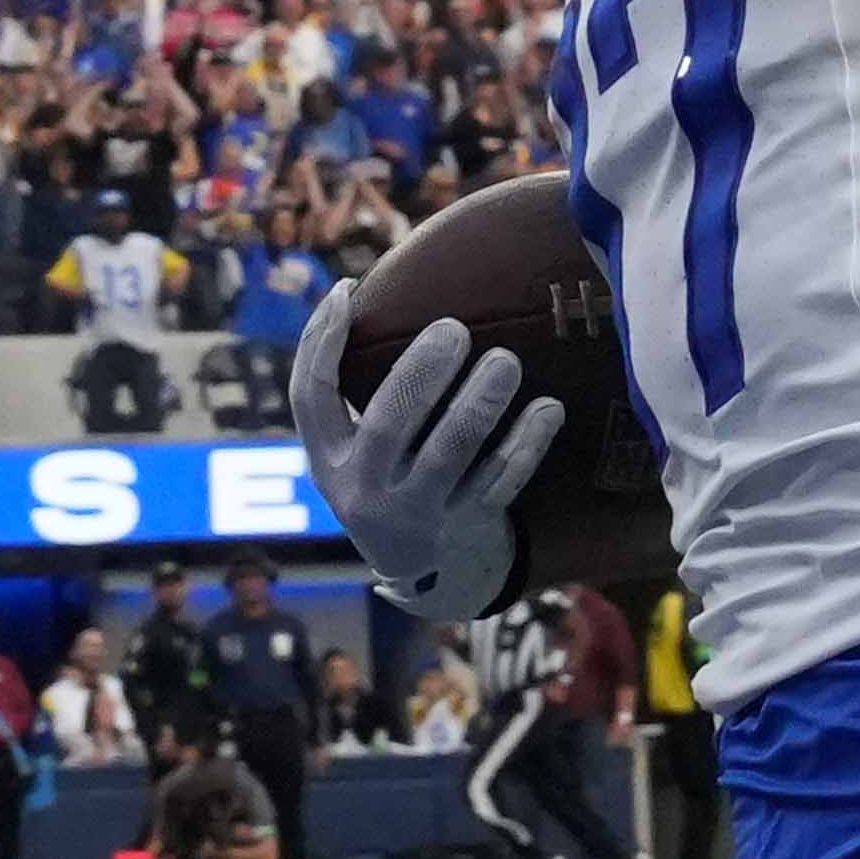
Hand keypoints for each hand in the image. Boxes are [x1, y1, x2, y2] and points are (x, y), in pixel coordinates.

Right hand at [306, 306, 553, 621]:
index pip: (310, 399)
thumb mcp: (352, 449)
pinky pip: (501, 481)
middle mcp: (366, 489)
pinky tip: (549, 406)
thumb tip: (360, 287)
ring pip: (451, 454)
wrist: (422, 571)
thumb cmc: (387, 477)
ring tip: (506, 360)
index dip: (321, 344)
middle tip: (454, 328)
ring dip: (480, 404)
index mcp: (329, 460)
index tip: (348, 290)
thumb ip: (354, 388)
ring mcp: (418, 513)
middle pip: (388, 425)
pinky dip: (527, 444)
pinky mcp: (467, 525)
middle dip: (421, 373)